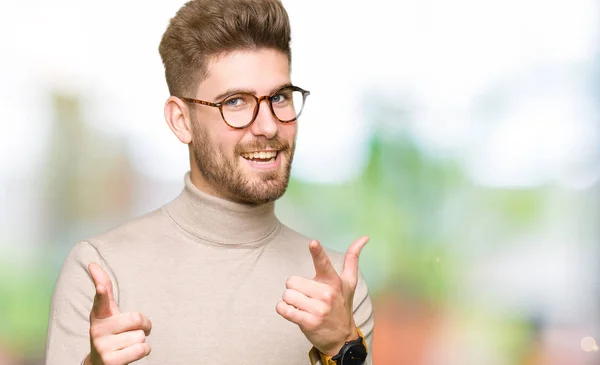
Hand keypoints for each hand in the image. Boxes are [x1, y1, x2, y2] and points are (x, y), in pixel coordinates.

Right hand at [85, 263, 151, 364]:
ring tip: (127, 344)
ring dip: (141, 340)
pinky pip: (142, 349)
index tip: (101, 287)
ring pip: (141, 335)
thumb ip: (104, 289)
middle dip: (144, 324)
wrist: (101, 362)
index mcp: (98, 315)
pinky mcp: (111, 362)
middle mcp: (97, 330)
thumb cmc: (109, 331)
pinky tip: (131, 353)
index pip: (101, 301)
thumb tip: (92, 264)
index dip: (102, 293)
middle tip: (135, 329)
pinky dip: (144, 351)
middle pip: (137, 318)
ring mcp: (102, 347)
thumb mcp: (107, 311)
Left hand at [276, 236, 368, 355]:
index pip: (323, 264)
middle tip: (307, 297)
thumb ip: (352, 259)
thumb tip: (364, 237)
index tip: (313, 242)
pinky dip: (283, 310)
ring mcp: (318, 309)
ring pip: (287, 295)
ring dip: (290, 301)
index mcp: (334, 282)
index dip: (317, 252)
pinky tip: (293, 312)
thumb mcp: (349, 283)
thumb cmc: (342, 305)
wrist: (342, 338)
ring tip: (303, 306)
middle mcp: (327, 294)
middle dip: (295, 289)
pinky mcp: (308, 323)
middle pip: (292, 281)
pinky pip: (284, 309)